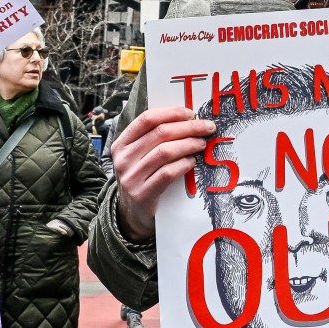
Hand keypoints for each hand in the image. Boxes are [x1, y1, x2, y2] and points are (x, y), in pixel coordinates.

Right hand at [112, 107, 215, 243]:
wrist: (131, 214)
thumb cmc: (141, 178)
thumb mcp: (138, 157)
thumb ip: (152, 139)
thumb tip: (186, 119)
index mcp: (121, 144)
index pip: (146, 119)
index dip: (171, 113)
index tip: (190, 113)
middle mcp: (123, 159)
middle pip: (159, 133)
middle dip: (188, 127)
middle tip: (206, 127)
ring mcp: (131, 177)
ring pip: (165, 152)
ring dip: (188, 144)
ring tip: (202, 143)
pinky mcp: (142, 194)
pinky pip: (167, 173)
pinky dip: (183, 164)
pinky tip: (192, 161)